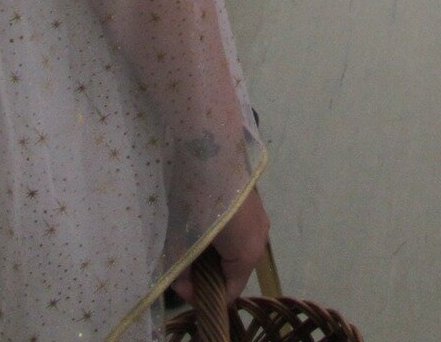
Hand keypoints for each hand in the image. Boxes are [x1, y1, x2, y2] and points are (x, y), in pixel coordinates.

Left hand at [173, 189, 269, 303]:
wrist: (210, 144)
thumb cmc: (197, 197)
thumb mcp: (181, 239)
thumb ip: (180, 272)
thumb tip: (182, 288)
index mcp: (248, 254)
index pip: (230, 293)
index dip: (204, 296)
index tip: (181, 285)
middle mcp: (260, 238)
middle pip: (233, 270)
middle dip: (206, 272)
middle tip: (181, 262)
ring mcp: (258, 216)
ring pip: (234, 248)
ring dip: (212, 251)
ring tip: (187, 239)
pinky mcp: (252, 200)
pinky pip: (236, 230)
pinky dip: (220, 234)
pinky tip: (199, 219)